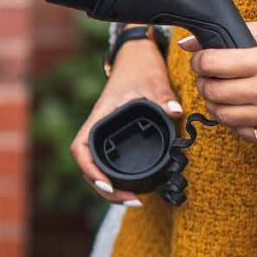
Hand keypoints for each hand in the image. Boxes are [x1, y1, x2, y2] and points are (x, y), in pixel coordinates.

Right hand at [71, 34, 182, 204]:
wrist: (136, 56)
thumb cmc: (139, 67)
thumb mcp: (153, 81)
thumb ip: (164, 97)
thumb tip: (175, 112)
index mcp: (100, 117)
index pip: (80, 149)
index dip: (90, 170)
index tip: (108, 184)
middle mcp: (99, 128)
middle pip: (88, 167)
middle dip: (105, 189)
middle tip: (132, 200)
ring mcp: (106, 134)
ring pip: (97, 167)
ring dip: (110, 188)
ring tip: (133, 199)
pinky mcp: (115, 136)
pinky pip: (108, 162)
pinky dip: (117, 178)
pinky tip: (132, 186)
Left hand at [179, 21, 256, 142]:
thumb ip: (231, 34)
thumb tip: (189, 43)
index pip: (212, 64)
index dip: (199, 61)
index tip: (201, 60)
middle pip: (213, 92)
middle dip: (204, 82)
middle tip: (209, 77)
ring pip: (222, 116)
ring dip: (215, 103)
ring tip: (223, 92)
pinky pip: (241, 132)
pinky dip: (234, 121)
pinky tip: (240, 107)